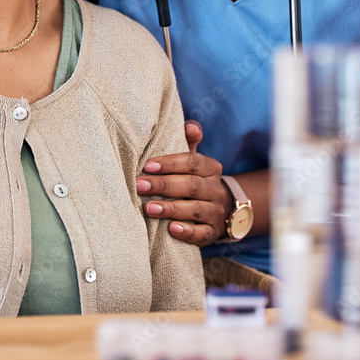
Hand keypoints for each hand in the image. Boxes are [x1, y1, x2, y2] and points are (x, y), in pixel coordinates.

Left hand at [135, 120, 229, 246]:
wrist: (219, 209)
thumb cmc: (194, 179)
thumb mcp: (193, 160)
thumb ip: (189, 142)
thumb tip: (190, 126)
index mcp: (211, 168)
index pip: (193, 162)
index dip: (170, 163)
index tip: (147, 165)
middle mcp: (216, 190)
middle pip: (192, 186)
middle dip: (164, 185)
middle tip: (139, 185)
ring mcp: (216, 212)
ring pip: (196, 210)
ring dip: (171, 209)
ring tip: (148, 208)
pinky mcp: (212, 233)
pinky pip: (202, 234)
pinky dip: (188, 232)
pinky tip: (171, 229)